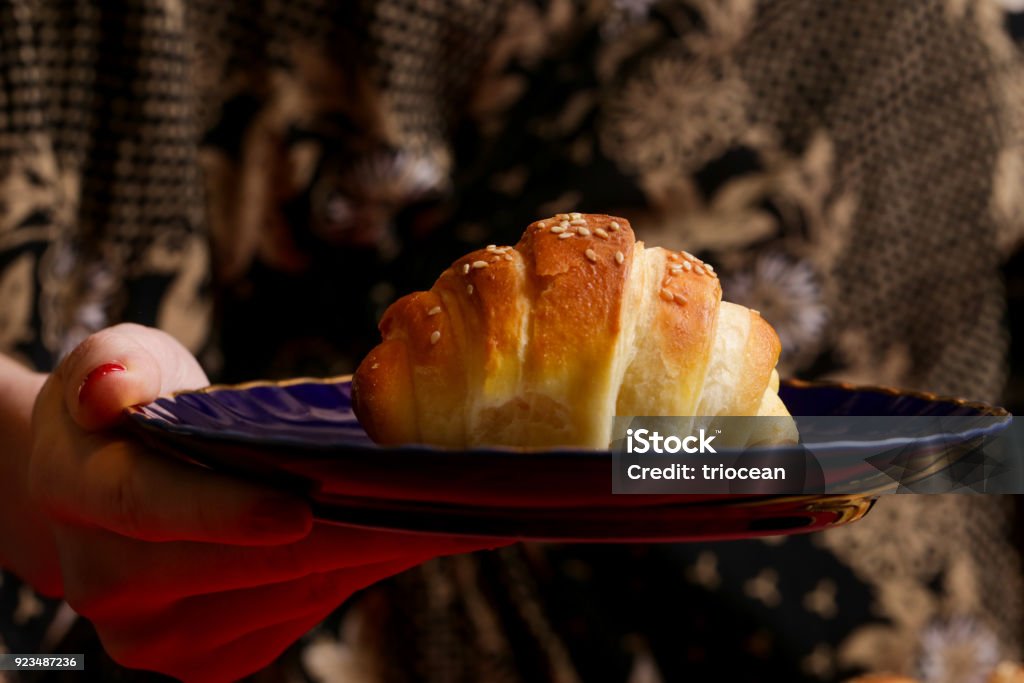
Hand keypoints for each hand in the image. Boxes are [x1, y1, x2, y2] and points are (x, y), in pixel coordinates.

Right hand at [28, 324, 499, 681]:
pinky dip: (360, 571)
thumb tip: (113, 392)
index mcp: (81, 495)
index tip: (299, 507)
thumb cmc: (128, 411)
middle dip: (348, 530)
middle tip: (435, 496)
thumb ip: (115, 366)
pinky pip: (305, 612)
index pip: (150, 506)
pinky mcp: (215, 659)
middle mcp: (114, 584)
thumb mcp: (117, 361)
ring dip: (373, 550)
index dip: (224, 509)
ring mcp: (165, 637)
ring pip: (293, 592)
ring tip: (443, 509)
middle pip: (248, 563)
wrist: (106, 494)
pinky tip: (405, 533)